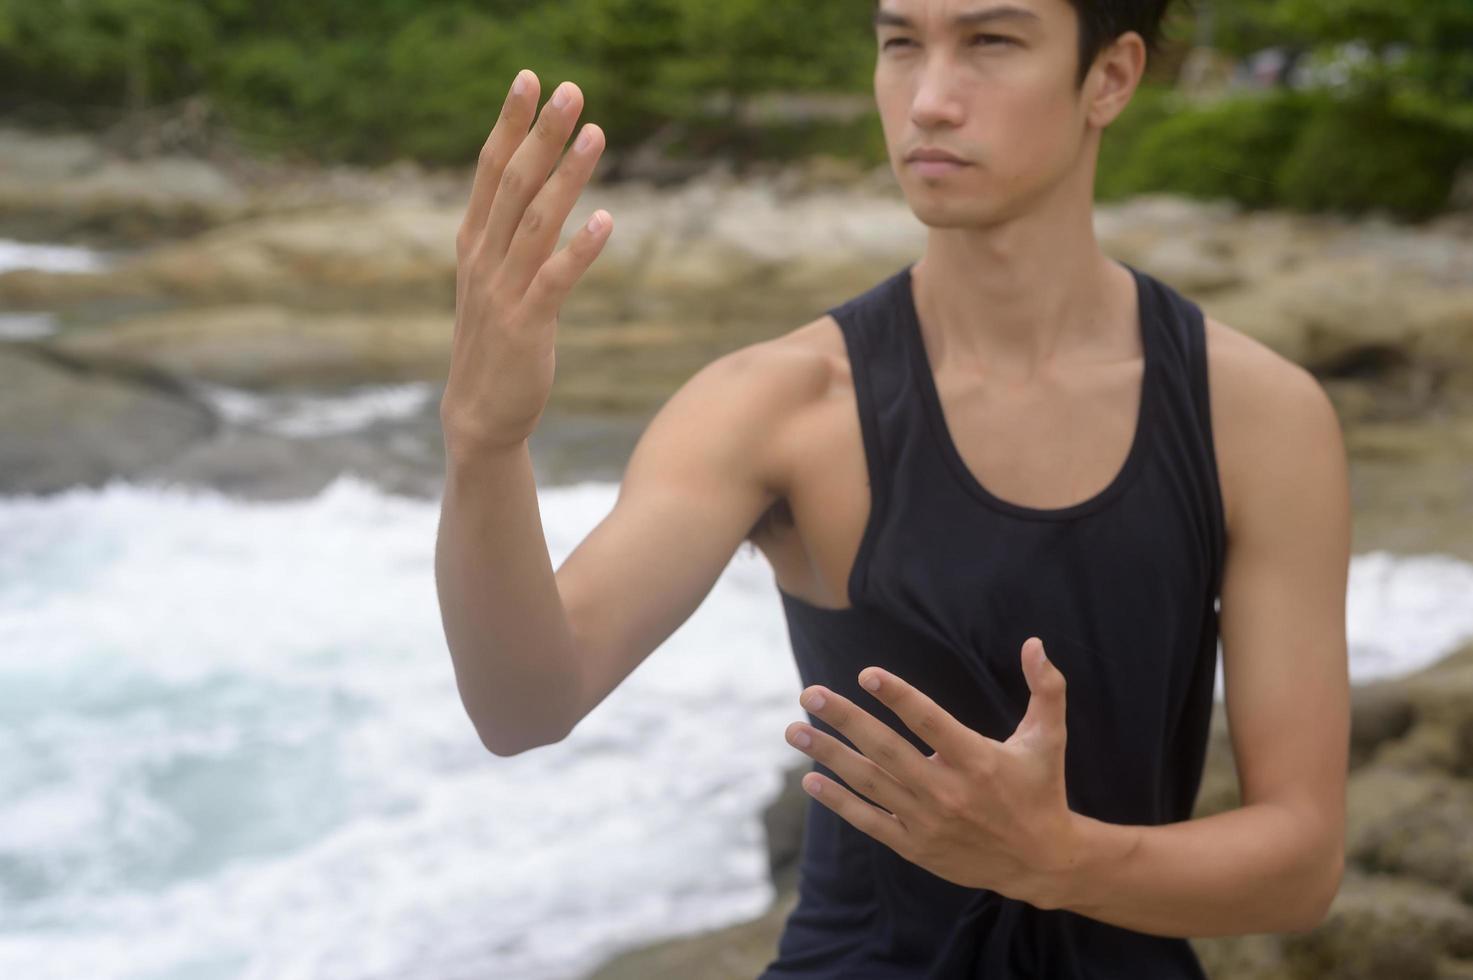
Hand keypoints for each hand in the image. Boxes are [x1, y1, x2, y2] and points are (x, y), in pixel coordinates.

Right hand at [441, 69, 611, 461]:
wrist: (479, 414)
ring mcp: (503, 292)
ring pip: (537, 223)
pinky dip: (579, 249)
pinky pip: (555, 280)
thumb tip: (533, 187)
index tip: (529, 79)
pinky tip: (605, 220)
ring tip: (597, 136)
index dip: (510, 123)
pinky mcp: (527, 326)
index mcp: (474, 242)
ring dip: (568, 177)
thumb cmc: (495, 341)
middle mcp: (484, 259)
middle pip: (514, 184)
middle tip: (571, 91)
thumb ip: (510, 234)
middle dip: (542, 134)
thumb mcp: (493, 279)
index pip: (491, 170)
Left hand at [784, 637, 1081, 906]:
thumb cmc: (1041, 789)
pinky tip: (811, 780)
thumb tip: (1033, 642)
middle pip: (886, 750)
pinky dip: (839, 801)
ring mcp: (928, 821)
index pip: (930, 722)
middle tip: (809, 694)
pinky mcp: (916, 845)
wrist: (1040, 862)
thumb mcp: (1049, 738)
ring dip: (828, 756)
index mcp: (978, 760)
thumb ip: (1045, 688)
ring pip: (869, 783)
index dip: (899, 697)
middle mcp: (948, 791)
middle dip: (844, 720)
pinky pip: (869, 820)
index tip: (867, 675)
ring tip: (795, 731)